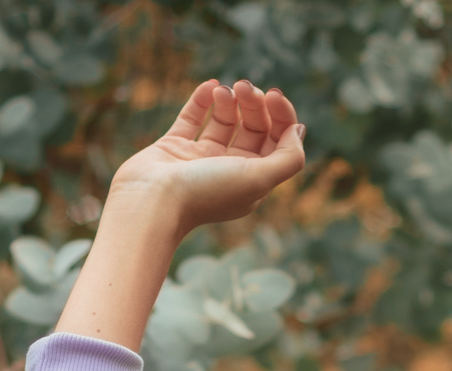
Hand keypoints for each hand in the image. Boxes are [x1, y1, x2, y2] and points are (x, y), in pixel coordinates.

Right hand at [109, 79, 304, 237]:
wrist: (152, 202)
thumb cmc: (206, 193)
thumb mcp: (259, 180)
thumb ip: (289, 159)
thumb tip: (298, 131)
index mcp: (252, 182)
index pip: (277, 141)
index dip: (281, 116)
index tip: (272, 96)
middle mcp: (229, 171)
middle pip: (254, 127)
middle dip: (255, 102)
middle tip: (245, 87)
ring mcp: (201, 159)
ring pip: (225, 120)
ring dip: (230, 99)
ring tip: (224, 90)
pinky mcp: (174, 148)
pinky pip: (193, 117)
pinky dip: (202, 99)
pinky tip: (210, 86)